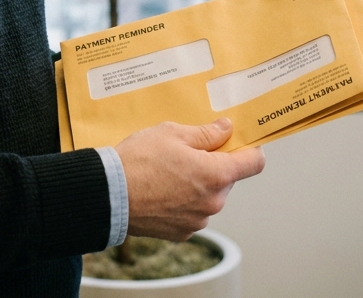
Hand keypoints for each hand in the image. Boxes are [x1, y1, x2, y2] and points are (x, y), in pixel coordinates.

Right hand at [115, 118, 265, 240]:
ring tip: (166, 173)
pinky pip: (192, 212)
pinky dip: (183, 202)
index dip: (249, 149)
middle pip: (227, 179)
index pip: (254, 163)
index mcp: (216, 174)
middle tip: (185, 153)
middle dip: (213, 165)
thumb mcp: (172, 133)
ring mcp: (198, 220)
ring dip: (197, 184)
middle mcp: (213, 202)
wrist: (108, 195)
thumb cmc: (138, 161)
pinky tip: (160, 190)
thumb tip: (226, 129)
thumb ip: (206, 133)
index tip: (239, 142)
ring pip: (208, 196)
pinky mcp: (181, 233)